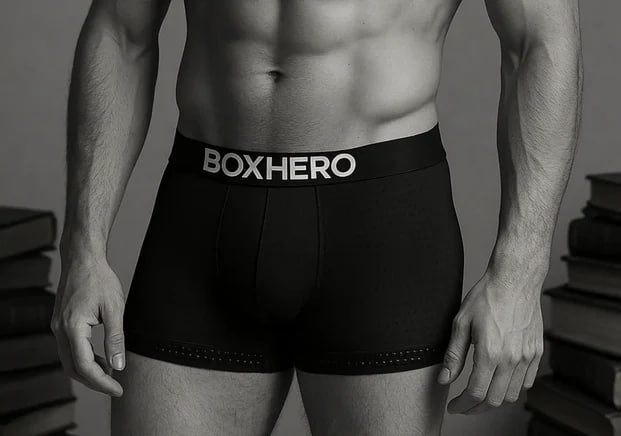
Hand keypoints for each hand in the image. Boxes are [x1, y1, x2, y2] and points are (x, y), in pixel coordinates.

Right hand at [51, 254, 125, 396]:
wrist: (83, 259)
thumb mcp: (114, 308)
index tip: (118, 389)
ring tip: (112, 374)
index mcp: (72, 328)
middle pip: (73, 369)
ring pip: (69, 361)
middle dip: (94, 382)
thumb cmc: (100, 280)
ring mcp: (58, 327)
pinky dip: (85, 358)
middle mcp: (60, 330)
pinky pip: (70, 349)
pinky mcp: (61, 323)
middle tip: (115, 387)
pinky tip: (102, 358)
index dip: (102, 382)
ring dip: (89, 371)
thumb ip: (116, 338)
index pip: (85, 366)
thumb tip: (118, 364)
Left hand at [437, 269, 543, 413]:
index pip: (475, 393)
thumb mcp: (461, 323)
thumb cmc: (487, 297)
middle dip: (475, 408)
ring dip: (493, 400)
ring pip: (511, 395)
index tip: (453, 406)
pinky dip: (512, 389)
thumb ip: (453, 355)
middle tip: (463, 405)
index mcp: (490, 352)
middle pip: (494, 400)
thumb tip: (444, 379)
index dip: (461, 405)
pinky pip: (526, 382)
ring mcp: (527, 357)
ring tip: (479, 395)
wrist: (514, 280)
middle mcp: (511, 358)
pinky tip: (499, 382)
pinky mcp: (536, 352)